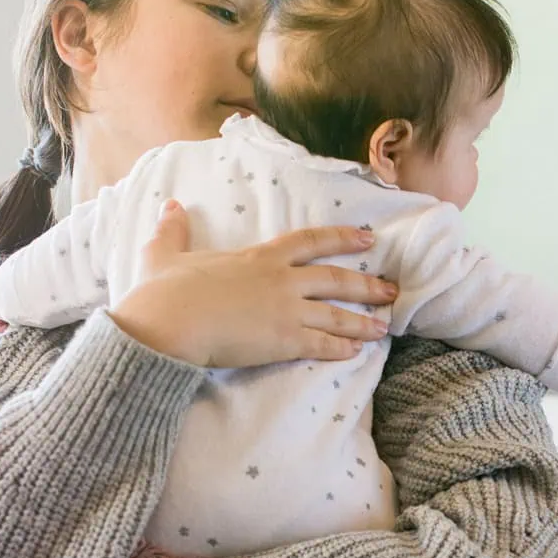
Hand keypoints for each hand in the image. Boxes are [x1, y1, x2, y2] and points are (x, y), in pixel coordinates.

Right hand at [109, 200, 398, 367]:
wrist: (169, 324)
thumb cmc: (166, 291)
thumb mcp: (166, 254)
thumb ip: (173, 230)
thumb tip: (170, 206)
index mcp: (260, 257)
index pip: (311, 240)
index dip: (342, 237)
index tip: (367, 239)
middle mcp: (281, 280)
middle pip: (335, 279)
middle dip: (367, 284)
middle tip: (392, 290)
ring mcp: (286, 310)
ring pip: (336, 313)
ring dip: (363, 320)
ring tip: (384, 326)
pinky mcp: (284, 340)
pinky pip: (322, 344)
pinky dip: (341, 348)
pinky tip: (357, 352)